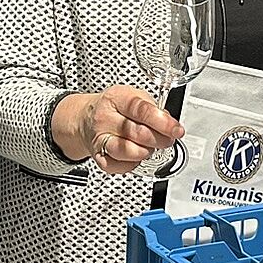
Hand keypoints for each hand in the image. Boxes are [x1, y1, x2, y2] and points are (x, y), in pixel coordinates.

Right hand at [58, 86, 182, 174]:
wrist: (86, 118)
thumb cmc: (114, 107)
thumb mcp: (133, 96)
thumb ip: (152, 108)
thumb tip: (169, 124)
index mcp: (117, 98)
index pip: (142, 110)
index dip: (163, 123)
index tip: (177, 130)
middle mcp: (106, 118)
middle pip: (138, 133)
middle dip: (160, 139)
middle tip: (168, 139)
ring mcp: (100, 138)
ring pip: (128, 151)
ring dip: (146, 152)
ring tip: (150, 147)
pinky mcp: (98, 156)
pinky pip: (118, 166)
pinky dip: (132, 164)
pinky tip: (136, 155)